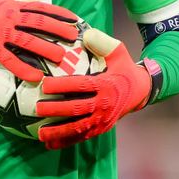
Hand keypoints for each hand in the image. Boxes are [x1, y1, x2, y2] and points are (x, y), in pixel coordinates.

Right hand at [0, 0, 79, 81]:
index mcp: (12, 5)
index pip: (40, 8)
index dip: (58, 13)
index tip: (75, 20)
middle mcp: (8, 16)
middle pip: (38, 22)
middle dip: (58, 30)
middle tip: (74, 39)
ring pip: (27, 41)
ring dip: (45, 49)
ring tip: (61, 57)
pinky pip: (10, 60)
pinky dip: (23, 69)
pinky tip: (36, 77)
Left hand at [36, 28, 151, 148]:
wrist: (141, 91)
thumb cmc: (124, 69)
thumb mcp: (119, 52)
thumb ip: (103, 43)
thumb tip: (86, 34)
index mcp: (106, 86)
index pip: (81, 86)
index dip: (62, 86)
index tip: (45, 85)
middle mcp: (104, 105)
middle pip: (77, 109)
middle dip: (56, 110)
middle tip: (37, 108)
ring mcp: (102, 120)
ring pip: (78, 127)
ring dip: (58, 132)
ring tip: (40, 133)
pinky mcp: (101, 129)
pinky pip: (82, 137)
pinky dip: (66, 142)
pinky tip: (50, 145)